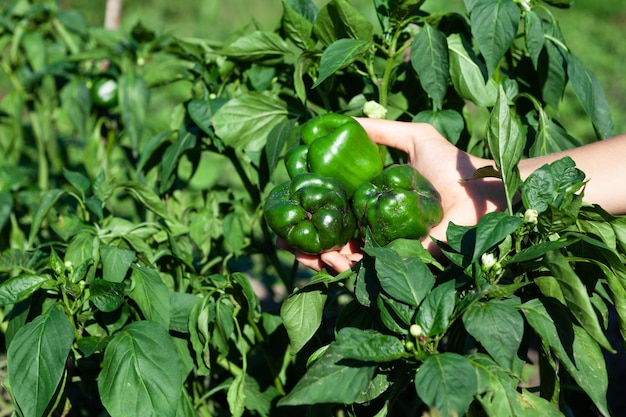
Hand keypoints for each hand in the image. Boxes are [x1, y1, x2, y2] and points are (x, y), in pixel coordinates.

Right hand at [292, 118, 507, 271]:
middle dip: (301, 244)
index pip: (329, 211)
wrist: (481, 191)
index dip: (303, 212)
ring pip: (336, 259)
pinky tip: (333, 257)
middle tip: (286, 239)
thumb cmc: (451, 165)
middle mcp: (372, 225)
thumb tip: (341, 119)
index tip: (283, 211)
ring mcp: (381, 246)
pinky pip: (359, 270)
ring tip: (315, 252)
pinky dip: (340, 267)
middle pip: (326, 238)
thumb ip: (380, 130)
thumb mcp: (413, 137)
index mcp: (370, 200)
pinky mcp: (394, 262)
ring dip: (315, 258)